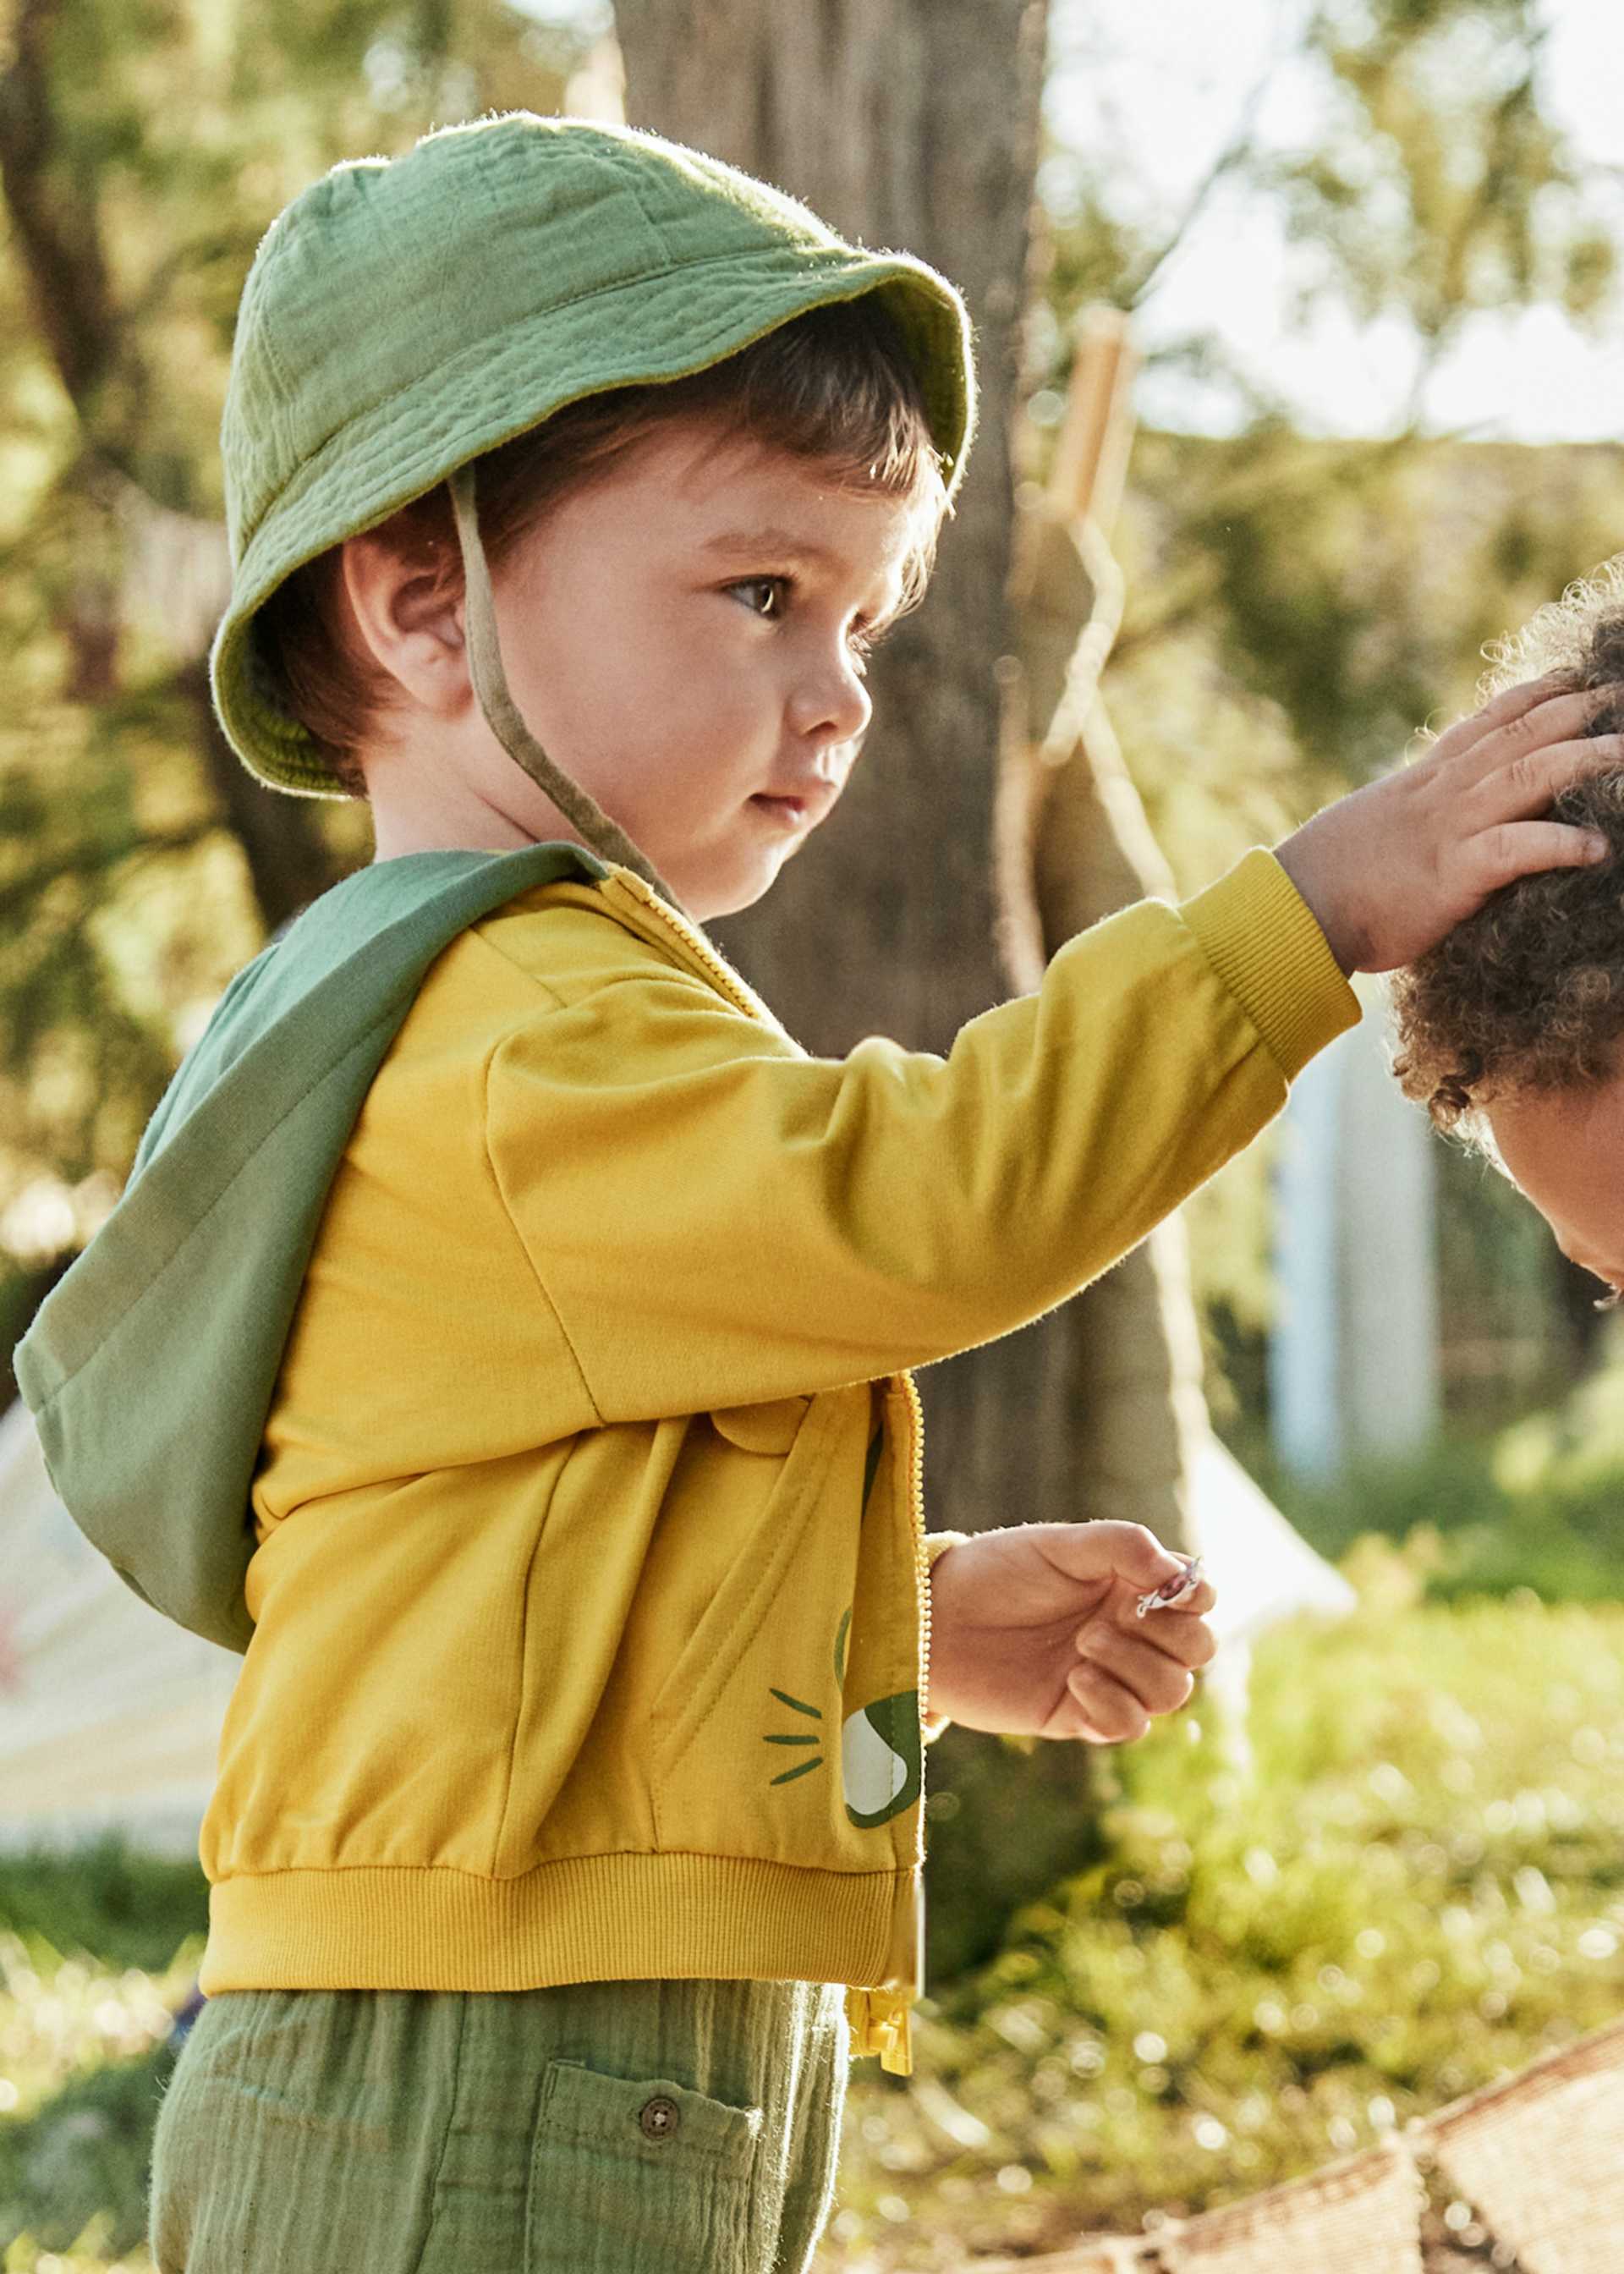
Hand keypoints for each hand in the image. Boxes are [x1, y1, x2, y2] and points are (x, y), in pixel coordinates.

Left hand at [925, 1522, 1216, 1741]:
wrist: (936, 1621)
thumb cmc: (996, 1572)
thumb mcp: (1060, 1545)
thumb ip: (1124, 1546)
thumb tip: (1179, 1575)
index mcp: (1130, 1585)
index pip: (1198, 1598)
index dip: (1196, 1596)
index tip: (1165, 1590)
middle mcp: (1128, 1632)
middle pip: (1197, 1649)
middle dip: (1170, 1635)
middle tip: (1116, 1616)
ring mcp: (1108, 1676)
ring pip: (1172, 1691)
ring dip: (1138, 1667)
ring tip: (1082, 1643)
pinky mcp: (1080, 1716)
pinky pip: (1130, 1726)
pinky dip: (1114, 1704)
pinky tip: (1075, 1678)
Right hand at [1274, 675, 1620, 973]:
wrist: (1294, 909)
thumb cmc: (1328, 881)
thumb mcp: (1373, 828)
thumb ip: (1410, 816)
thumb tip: (1428, 824)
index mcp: (1424, 781)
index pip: (1487, 722)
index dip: (1535, 695)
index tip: (1573, 678)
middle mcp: (1442, 793)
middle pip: (1520, 735)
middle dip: (1577, 711)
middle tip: (1619, 695)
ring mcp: (1448, 829)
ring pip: (1528, 778)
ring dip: (1583, 761)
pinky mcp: (1453, 875)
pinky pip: (1515, 850)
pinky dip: (1559, 845)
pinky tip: (1597, 847)